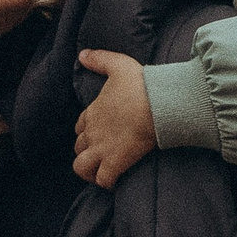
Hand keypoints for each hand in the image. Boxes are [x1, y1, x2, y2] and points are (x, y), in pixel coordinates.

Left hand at [72, 49, 155, 188]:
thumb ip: (99, 59)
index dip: (87, 130)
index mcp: (93, 112)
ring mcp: (102, 149)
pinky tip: (116, 180)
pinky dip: (107, 182)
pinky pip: (103, 180)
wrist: (158, 104)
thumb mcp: (118, 64)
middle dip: (87, 151)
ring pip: (81, 167)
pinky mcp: (115, 163)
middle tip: (103, 153)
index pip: (80, 126)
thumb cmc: (141, 84)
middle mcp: (93, 132)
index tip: (100, 132)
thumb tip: (82, 54)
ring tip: (102, 171)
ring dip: (90, 171)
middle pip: (78, 147)